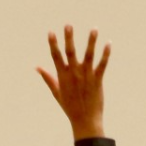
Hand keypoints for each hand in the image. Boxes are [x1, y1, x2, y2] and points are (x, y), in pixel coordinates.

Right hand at [38, 25, 109, 139]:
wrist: (85, 120)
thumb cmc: (70, 107)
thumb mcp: (56, 92)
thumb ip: (47, 78)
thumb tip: (37, 67)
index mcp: (62, 76)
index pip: (56, 56)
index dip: (53, 44)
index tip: (51, 32)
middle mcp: (73, 74)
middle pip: (70, 52)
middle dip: (69, 38)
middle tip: (68, 25)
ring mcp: (86, 76)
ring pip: (88, 55)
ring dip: (91, 41)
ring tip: (94, 29)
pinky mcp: (97, 80)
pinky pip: (102, 65)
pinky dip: (105, 54)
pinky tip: (108, 44)